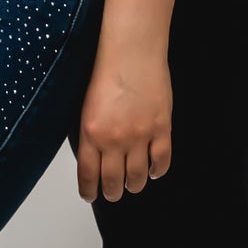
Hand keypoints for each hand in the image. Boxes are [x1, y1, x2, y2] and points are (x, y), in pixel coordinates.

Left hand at [76, 54, 172, 202]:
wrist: (132, 52)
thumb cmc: (107, 71)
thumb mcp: (86, 106)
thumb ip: (90, 134)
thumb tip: (94, 158)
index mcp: (91, 133)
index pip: (88, 175)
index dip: (89, 190)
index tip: (90, 195)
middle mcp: (114, 139)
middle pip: (113, 181)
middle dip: (113, 192)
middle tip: (114, 193)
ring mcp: (140, 135)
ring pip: (137, 177)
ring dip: (134, 185)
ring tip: (133, 184)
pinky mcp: (162, 128)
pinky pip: (161, 161)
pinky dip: (157, 171)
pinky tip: (153, 172)